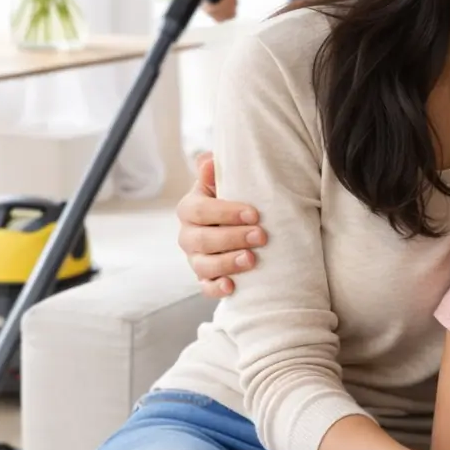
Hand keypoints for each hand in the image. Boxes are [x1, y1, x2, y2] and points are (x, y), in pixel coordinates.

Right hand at [177, 153, 263, 297]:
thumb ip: (215, 172)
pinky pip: (205, 287)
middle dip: (232, 238)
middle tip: (261, 236)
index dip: (226, 213)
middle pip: (201, 240)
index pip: (199, 210)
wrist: (238, 223)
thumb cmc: (233, 199)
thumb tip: (209, 160)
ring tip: (252, 260)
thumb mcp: (225, 182)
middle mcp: (188, 234)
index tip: (254, 214)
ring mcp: (195, 258)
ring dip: (227, 263)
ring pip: (203, 265)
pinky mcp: (205, 277)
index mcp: (190, 208)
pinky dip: (217, 288)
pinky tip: (233, 287)